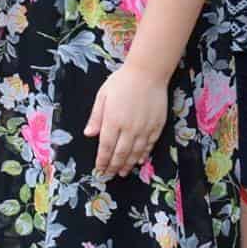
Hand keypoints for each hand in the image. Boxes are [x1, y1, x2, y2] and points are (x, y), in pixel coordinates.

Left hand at [84, 63, 167, 177]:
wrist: (148, 73)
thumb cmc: (122, 81)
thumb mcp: (103, 96)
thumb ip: (96, 117)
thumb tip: (89, 135)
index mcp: (113, 121)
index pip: (106, 147)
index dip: (102, 160)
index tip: (99, 169)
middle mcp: (129, 128)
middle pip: (120, 153)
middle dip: (114, 166)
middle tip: (110, 175)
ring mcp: (144, 129)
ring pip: (135, 153)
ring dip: (128, 164)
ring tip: (123, 173)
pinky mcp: (157, 126)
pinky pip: (149, 145)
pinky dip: (143, 155)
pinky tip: (139, 161)